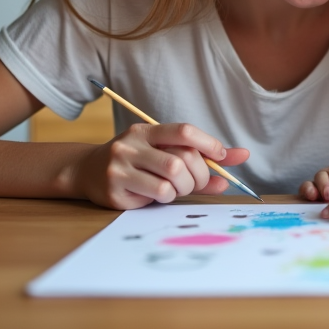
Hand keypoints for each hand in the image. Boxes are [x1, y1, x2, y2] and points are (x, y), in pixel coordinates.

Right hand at [72, 122, 248, 209]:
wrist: (86, 172)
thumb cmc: (135, 162)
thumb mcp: (163, 151)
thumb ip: (200, 155)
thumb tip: (241, 156)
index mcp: (146, 130)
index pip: (184, 131)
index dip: (209, 144)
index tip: (221, 157)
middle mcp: (132, 144)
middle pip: (182, 160)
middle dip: (198, 176)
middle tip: (196, 183)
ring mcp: (121, 165)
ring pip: (171, 178)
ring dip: (183, 189)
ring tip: (176, 190)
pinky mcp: (116, 188)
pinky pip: (157, 194)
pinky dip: (166, 198)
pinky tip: (155, 196)